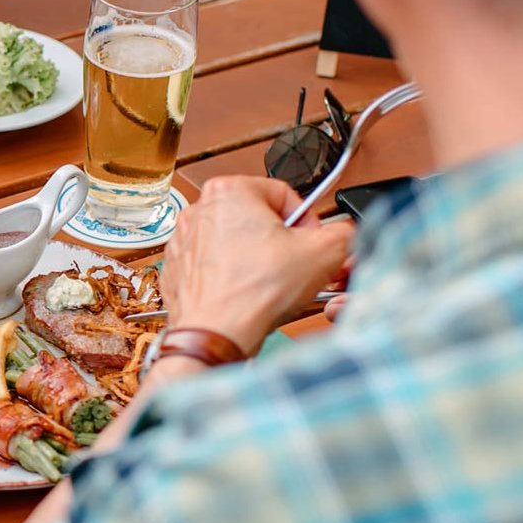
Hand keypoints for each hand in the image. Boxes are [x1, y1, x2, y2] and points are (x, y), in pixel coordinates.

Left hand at [163, 177, 354, 353]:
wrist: (216, 333)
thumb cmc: (255, 291)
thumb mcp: (324, 252)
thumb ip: (343, 232)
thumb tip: (344, 233)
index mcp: (229, 189)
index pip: (284, 195)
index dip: (306, 222)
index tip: (310, 243)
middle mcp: (199, 210)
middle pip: (258, 220)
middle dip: (281, 243)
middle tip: (293, 266)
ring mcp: (183, 241)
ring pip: (236, 243)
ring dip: (257, 261)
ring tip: (268, 283)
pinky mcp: (177, 270)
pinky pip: (216, 267)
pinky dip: (232, 278)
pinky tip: (245, 294)